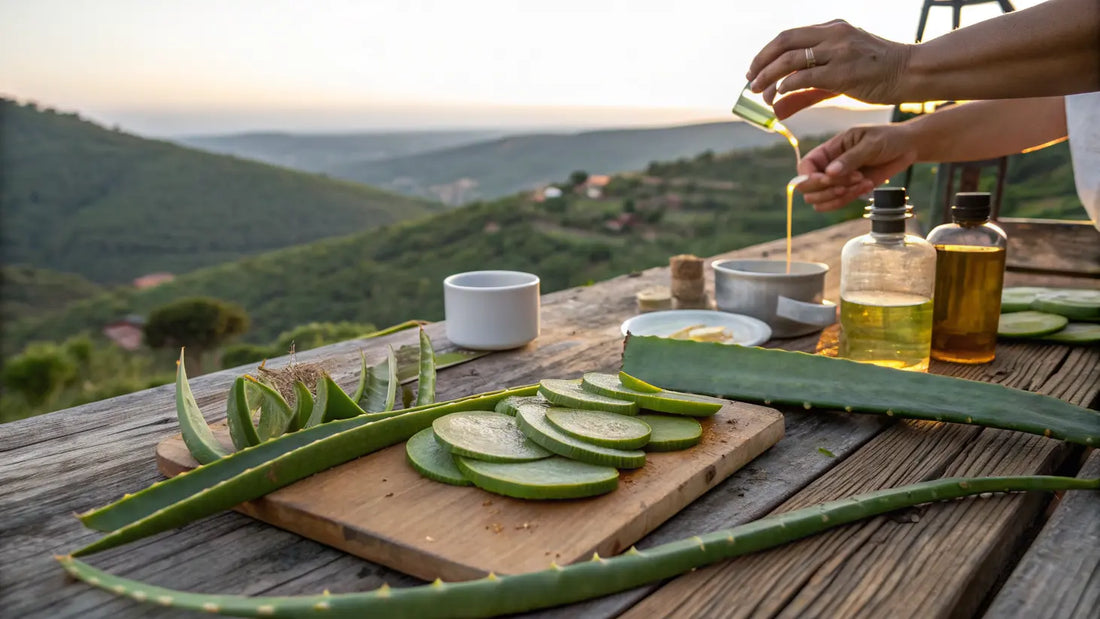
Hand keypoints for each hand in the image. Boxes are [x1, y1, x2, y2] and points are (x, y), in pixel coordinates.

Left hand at [747, 20, 912, 118]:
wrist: (909, 73)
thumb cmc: (877, 73)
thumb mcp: (841, 72)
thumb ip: (808, 88)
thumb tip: (779, 104)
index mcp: (832, 28)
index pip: (789, 36)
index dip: (767, 53)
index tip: (754, 69)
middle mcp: (833, 34)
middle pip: (784, 43)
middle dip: (761, 63)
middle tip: (751, 81)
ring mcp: (837, 51)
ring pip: (790, 60)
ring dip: (769, 78)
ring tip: (760, 93)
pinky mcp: (842, 71)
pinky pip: (804, 76)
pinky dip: (786, 86)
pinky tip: (778, 96)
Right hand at [795, 124, 917, 210]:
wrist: (906, 147)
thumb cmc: (886, 138)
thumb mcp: (869, 143)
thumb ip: (850, 158)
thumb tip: (830, 173)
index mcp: (827, 150)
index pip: (804, 168)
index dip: (810, 177)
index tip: (829, 178)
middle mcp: (827, 167)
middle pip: (807, 188)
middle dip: (828, 188)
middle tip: (855, 178)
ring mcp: (837, 182)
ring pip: (820, 201)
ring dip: (840, 196)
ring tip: (863, 182)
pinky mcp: (849, 192)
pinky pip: (837, 204)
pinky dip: (851, 199)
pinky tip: (868, 185)